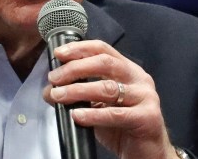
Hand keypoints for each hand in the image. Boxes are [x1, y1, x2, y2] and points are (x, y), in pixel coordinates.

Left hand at [43, 40, 177, 158]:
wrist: (146, 153)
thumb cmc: (122, 126)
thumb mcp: (97, 105)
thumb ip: (78, 94)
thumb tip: (50, 90)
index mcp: (128, 69)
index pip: (103, 49)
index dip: (79, 48)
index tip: (59, 54)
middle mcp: (139, 78)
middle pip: (104, 63)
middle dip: (75, 68)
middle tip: (55, 78)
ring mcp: (146, 97)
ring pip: (108, 88)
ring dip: (78, 90)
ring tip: (59, 96)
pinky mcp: (148, 117)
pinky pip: (116, 114)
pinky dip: (93, 114)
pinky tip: (77, 115)